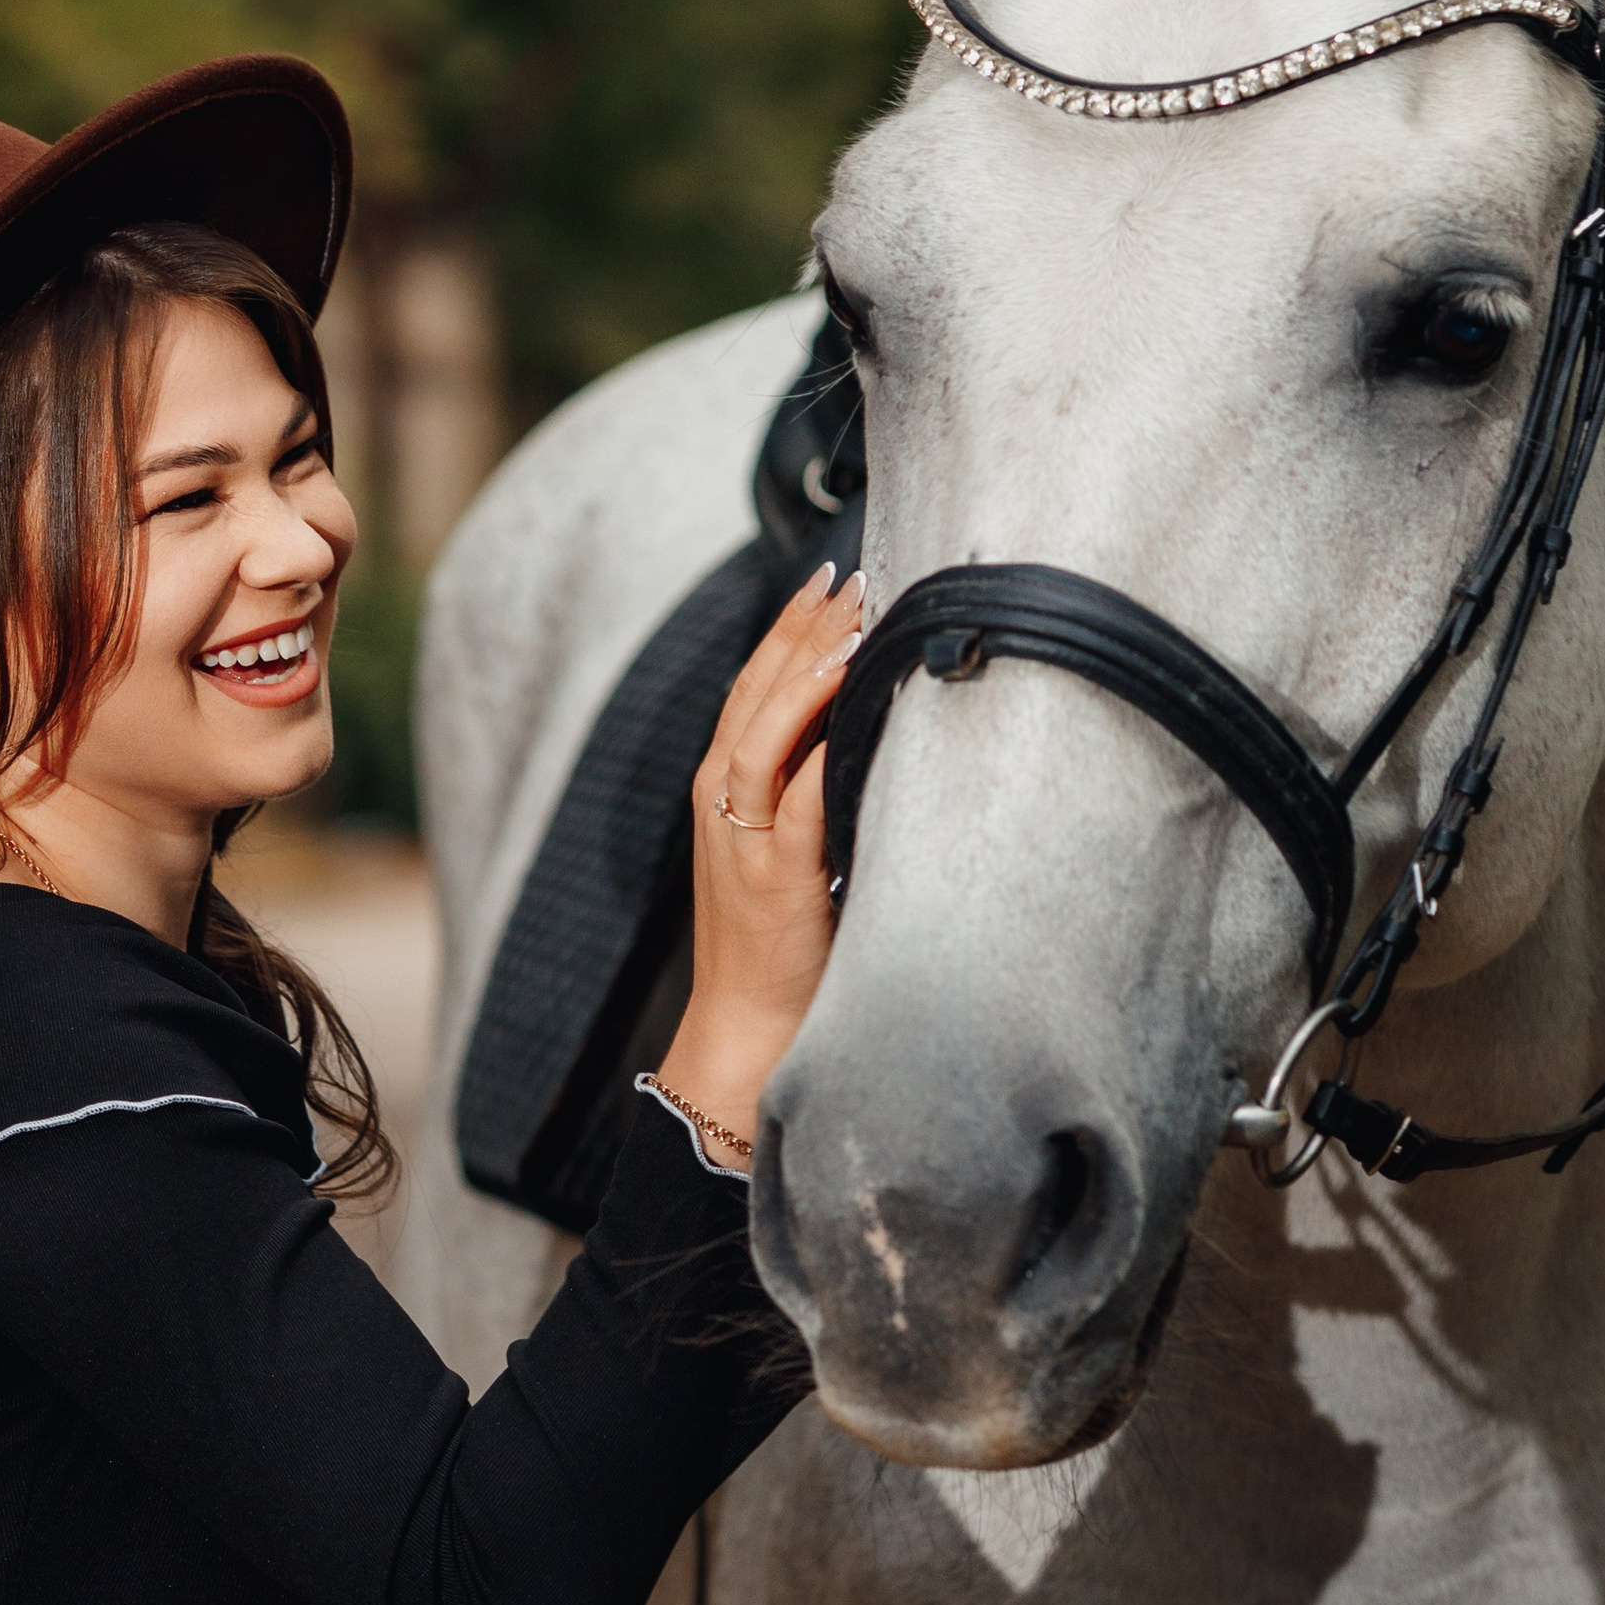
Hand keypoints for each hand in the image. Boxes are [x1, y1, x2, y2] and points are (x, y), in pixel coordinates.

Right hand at [654, 563, 863, 1162]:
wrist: (748, 1032)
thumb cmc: (783, 951)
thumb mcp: (794, 857)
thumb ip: (817, 799)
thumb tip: (880, 741)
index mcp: (724, 791)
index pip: (755, 688)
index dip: (790, 628)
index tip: (834, 579)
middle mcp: (724, 801)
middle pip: (758, 689)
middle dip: (805, 625)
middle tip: (854, 572)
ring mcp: (743, 834)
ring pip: (767, 726)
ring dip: (810, 665)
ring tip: (855, 612)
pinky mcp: (772, 872)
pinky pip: (796, 791)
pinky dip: (819, 738)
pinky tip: (852, 697)